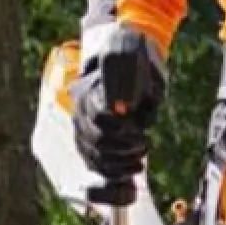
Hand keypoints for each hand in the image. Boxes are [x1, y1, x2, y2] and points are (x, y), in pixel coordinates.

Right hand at [72, 23, 165, 197]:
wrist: (130, 61)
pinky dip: (112, 172)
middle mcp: (81, 108)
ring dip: (120, 162)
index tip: (140, 127)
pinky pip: (93, 164)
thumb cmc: (133, 57)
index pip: (99, 116)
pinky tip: (131, 169)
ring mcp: (84, 124)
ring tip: (140, 157)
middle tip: (144, 143)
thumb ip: (124, 74)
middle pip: (96, 139)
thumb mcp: (130, 53)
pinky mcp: (90, 138)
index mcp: (90, 88)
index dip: (122, 126)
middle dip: (124, 146)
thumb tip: (122, 107)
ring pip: (93, 155)